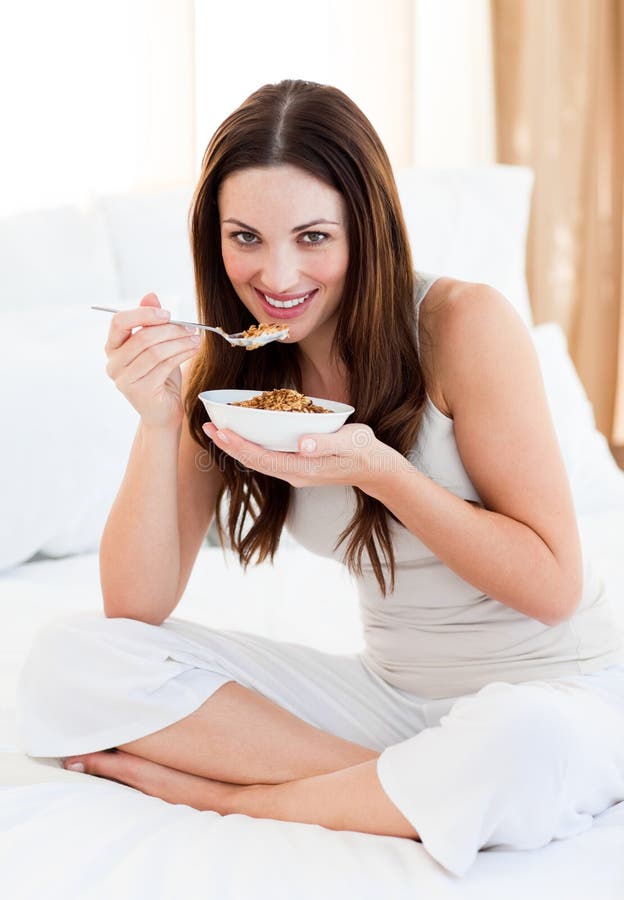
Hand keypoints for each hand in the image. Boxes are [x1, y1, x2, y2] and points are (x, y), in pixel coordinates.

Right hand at [104, 293, 202, 427]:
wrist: (163, 411)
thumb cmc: (159, 376)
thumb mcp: (156, 345)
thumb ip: (150, 322)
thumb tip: (151, 296)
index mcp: (112, 347)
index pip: (119, 322)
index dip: (143, 314)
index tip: (168, 314)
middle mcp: (113, 363)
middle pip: (142, 337)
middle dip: (171, 329)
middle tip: (192, 327)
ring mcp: (123, 379)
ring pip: (155, 351)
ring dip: (180, 342)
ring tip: (196, 338)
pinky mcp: (139, 391)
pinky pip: (164, 366)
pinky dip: (182, 354)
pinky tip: (194, 349)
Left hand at [202, 422, 405, 490]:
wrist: (375, 469)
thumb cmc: (364, 452)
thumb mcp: (350, 443)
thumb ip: (326, 443)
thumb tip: (303, 443)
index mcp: (302, 469)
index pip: (262, 458)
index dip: (238, 445)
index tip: (220, 431)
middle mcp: (293, 473)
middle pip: (252, 461)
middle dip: (228, 444)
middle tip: (206, 426)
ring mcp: (293, 471)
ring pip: (256, 460)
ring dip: (235, 446)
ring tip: (216, 430)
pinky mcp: (296, 465)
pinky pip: (266, 457)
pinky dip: (249, 446)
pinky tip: (241, 435)